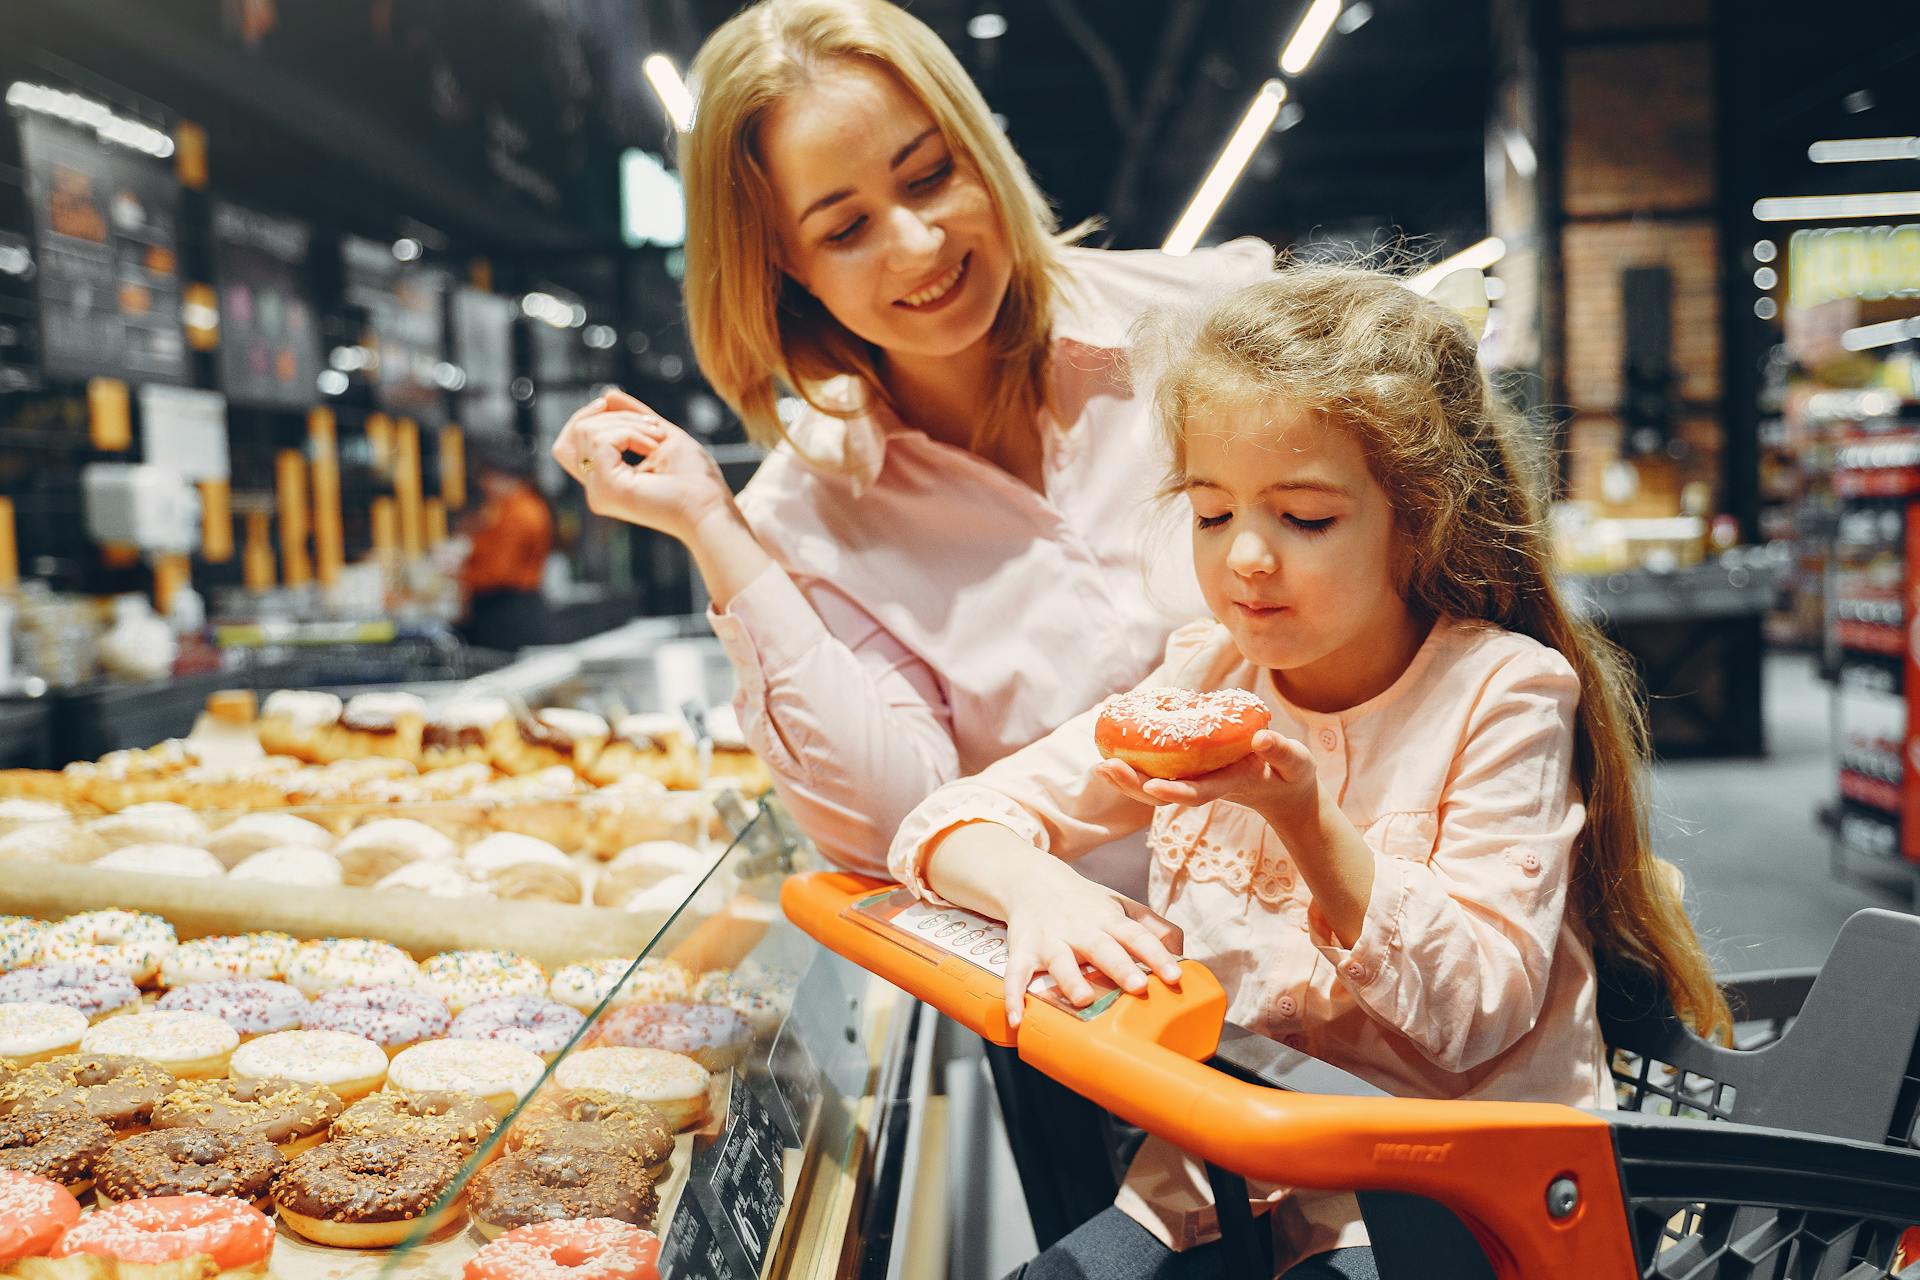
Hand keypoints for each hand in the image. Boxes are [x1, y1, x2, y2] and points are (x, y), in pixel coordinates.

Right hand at [551, 388, 736, 542]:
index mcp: (607, 480)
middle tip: (653, 427)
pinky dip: (631, 433)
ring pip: (588, 431)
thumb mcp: (661, 436)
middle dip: (613, 416)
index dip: (584, 418)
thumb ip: (633, 417)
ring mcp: (599, 490)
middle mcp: (597, 489)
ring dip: (629, 424)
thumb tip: (607, 395)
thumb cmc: (695, 479)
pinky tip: (654, 449)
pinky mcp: (606, 488)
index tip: (608, 403)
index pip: (568, 445)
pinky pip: (602, 440)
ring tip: (658, 441)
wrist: (711, 507)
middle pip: (576, 434)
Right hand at [1000, 863, 1181, 1028]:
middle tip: (1137, 986)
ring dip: (1070, 980)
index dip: (1157, 955)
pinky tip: (1017, 1018)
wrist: (1031, 880)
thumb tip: (1180, 948)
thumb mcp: (1120, 906)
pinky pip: (1016, 974)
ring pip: (1059, 961)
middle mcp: (1080, 929)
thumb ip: (1151, 926)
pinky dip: (1013, 995)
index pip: (1137, 935)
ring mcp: (1049, 940)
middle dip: (1119, 967)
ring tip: (1081, 1000)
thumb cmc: (1084, 902)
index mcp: (1108, 920)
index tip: (1174, 976)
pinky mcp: (1022, 950)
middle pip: (1101, 947)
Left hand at [1095, 730, 1320, 835]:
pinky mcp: (1190, 772)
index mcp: (1230, 784)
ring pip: (1154, 785)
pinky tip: (1112, 748)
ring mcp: (1196, 781)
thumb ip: (1281, 752)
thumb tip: (1261, 738)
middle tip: (1104, 768)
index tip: (1151, 787)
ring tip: (1100, 763)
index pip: (1198, 792)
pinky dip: (1135, 762)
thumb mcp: (1296, 763)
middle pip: (1163, 792)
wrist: (1284, 792)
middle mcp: (1206, 785)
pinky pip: (1158, 770)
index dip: (1174, 791)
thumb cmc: (1290, 775)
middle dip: (1133, 784)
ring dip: (1126, 777)